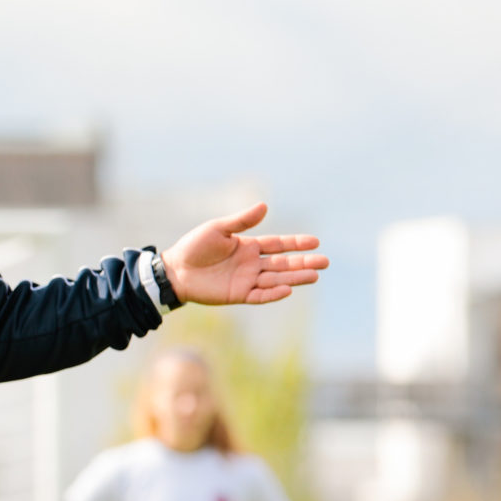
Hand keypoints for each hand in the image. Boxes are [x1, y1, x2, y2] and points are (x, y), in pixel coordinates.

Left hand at [161, 205, 327, 305]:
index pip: (278, 244)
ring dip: (295, 277)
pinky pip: (260, 295)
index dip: (297, 243)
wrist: (175, 270)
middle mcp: (251, 264)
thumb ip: (242, 221)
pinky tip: (288, 288)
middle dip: (304, 262)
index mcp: (248, 246)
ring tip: (315, 275)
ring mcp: (246, 280)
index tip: (316, 242)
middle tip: (325, 262)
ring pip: (276, 278)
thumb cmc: (194, 246)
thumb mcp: (218, 229)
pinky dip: (273, 293)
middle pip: (283, 263)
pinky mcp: (238, 294)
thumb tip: (265, 206)